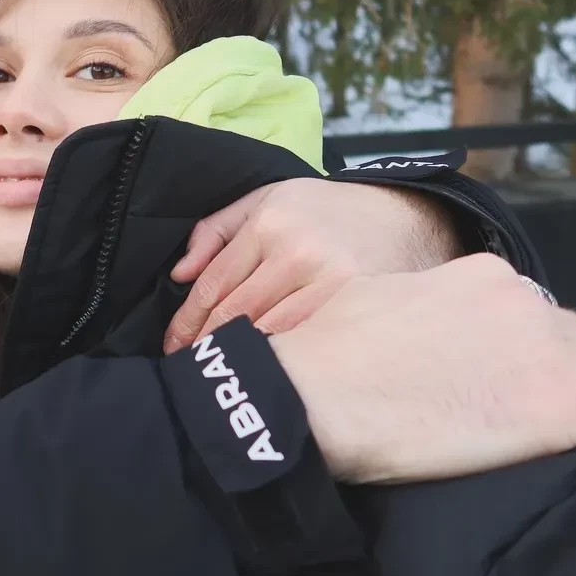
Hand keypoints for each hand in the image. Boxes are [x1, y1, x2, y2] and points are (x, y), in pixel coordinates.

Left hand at [163, 178, 462, 351]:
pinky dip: (282, 358)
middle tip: (187, 369)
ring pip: (269, 332)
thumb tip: (179, 275)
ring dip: (240, 357)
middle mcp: (296, 252)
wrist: (404, 214)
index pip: (215, 284)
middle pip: (236, 313)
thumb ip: (215, 231)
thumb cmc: (324, 212)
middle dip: (206, 344)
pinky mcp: (354, 304)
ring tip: (220, 375)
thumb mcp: (265, 200)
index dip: (187, 321)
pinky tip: (265, 371)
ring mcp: (328, 281)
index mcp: (267, 224)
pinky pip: (306, 339)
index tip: (172, 345)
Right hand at [270, 254, 575, 484]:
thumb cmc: (326, 354)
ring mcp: (545, 354)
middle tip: (514, 406)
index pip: (534, 312)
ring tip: (539, 425)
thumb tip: (429, 331)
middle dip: (561, 370)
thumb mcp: (378, 300)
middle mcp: (524, 302)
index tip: (501, 376)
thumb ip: (425, 306)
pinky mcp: (559, 410)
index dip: (526, 349)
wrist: (314, 393)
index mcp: (482, 275)